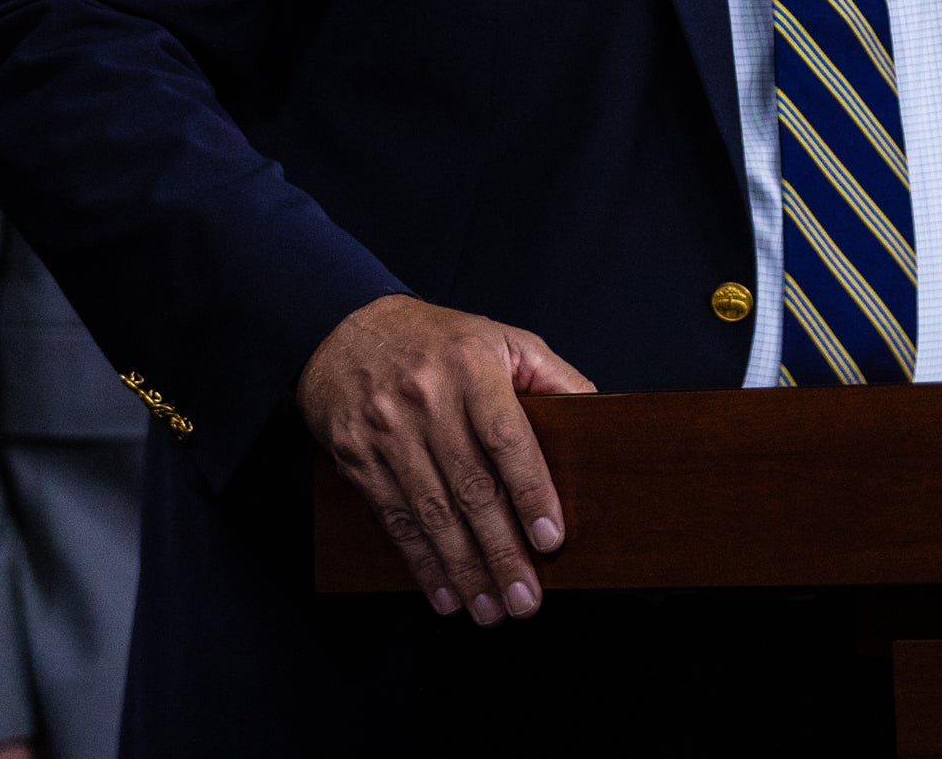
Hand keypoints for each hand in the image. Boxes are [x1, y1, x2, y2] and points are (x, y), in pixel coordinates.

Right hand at [298, 294, 595, 623]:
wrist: (343, 330)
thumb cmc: (437, 340)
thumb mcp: (501, 339)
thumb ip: (551, 376)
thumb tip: (597, 412)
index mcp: (472, 368)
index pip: (507, 438)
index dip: (532, 491)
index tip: (551, 539)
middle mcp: (427, 401)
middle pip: (471, 488)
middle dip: (502, 552)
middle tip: (526, 599)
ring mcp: (387, 431)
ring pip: (432, 513)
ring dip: (465, 570)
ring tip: (492, 610)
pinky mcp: (357, 457)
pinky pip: (394, 519)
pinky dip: (421, 563)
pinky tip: (445, 594)